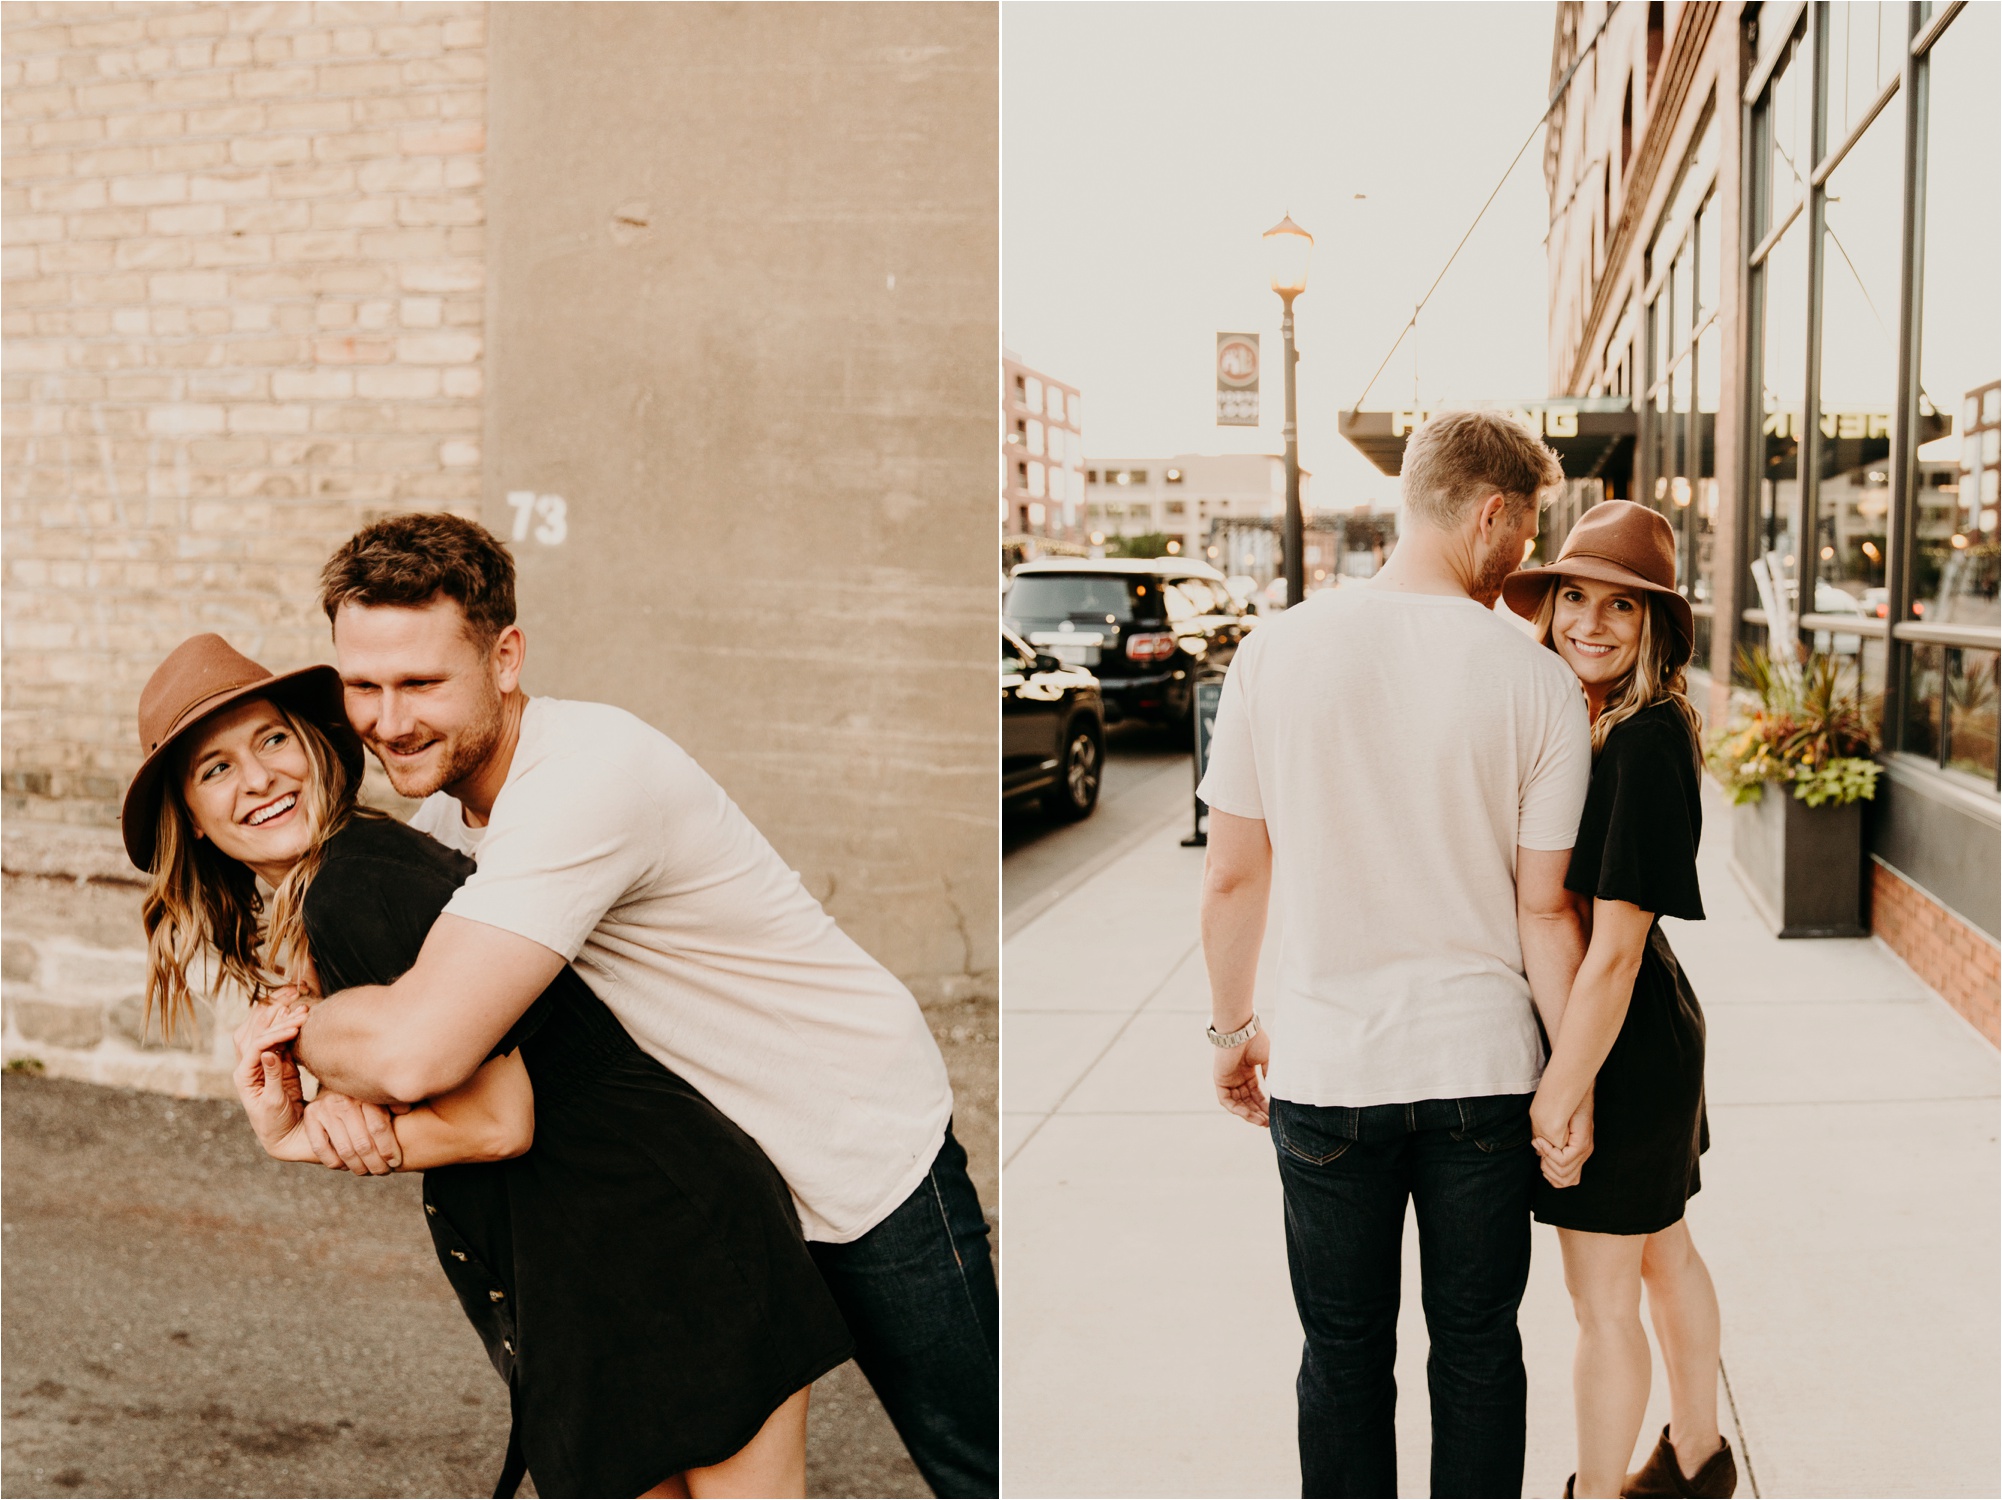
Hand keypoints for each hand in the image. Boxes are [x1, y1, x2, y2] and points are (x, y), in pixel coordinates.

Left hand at [231, 1003, 307, 1151]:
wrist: (285, 1136)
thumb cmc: (274, 1124)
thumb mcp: (272, 1103)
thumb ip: (272, 1077)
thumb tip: (268, 1053)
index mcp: (243, 1075)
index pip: (255, 1045)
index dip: (275, 1033)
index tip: (296, 1026)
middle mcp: (249, 1064)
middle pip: (256, 1030)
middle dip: (274, 1014)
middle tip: (296, 1001)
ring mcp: (264, 1062)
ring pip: (266, 1030)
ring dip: (280, 1014)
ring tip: (299, 1003)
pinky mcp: (279, 1062)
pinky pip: (281, 1038)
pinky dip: (289, 1025)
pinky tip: (301, 1016)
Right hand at [302, 1091, 402, 1175]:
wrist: (339, 1082)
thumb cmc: (369, 1095)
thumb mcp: (384, 1095)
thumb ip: (394, 1103)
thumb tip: (405, 1110)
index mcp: (367, 1093)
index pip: (379, 1128)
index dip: (389, 1150)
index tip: (395, 1162)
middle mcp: (345, 1099)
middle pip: (363, 1143)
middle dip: (375, 1163)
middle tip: (382, 1172)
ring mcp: (325, 1107)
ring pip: (345, 1149)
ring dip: (357, 1167)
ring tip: (367, 1171)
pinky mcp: (310, 1114)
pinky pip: (321, 1148)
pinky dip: (334, 1162)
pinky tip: (344, 1166)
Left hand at [1213, 1026, 1270, 1127]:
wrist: (1241, 1030)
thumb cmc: (1255, 1040)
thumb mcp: (1267, 1060)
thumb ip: (1270, 1076)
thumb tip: (1276, 1092)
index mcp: (1248, 1071)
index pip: (1256, 1094)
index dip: (1264, 1105)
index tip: (1274, 1115)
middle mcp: (1237, 1077)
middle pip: (1248, 1101)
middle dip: (1258, 1113)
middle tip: (1269, 1123)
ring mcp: (1228, 1079)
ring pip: (1238, 1103)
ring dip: (1249, 1114)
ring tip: (1262, 1122)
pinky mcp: (1220, 1080)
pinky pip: (1226, 1100)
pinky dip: (1237, 1109)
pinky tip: (1249, 1115)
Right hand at [1533, 1092, 1593, 1188]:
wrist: (1572, 1093)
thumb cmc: (1561, 1108)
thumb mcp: (1551, 1131)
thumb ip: (1548, 1145)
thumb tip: (1540, 1157)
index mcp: (1578, 1154)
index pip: (1567, 1182)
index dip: (1551, 1178)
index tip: (1541, 1161)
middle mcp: (1583, 1155)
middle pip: (1565, 1181)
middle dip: (1547, 1170)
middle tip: (1540, 1153)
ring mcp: (1584, 1150)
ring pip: (1563, 1171)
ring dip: (1547, 1160)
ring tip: (1540, 1145)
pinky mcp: (1582, 1144)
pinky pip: (1563, 1159)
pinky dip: (1550, 1153)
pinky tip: (1543, 1141)